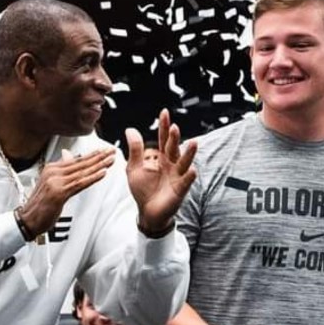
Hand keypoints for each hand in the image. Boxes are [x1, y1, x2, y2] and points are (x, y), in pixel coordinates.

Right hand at [18, 149, 114, 237]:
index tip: (104, 151)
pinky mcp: (59, 193)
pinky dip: (92, 178)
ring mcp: (56, 182)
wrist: (28, 219)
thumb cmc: (39, 205)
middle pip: (80, 163)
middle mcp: (53, 172)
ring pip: (82, 172)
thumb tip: (68, 155)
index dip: (91, 155)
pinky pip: (80, 183)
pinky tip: (102, 173)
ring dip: (99, 165)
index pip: (75, 159)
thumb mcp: (50, 183)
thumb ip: (62, 170)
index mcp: (51, 168)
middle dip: (99, 157)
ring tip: (111, 160)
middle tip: (112, 151)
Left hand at [125, 109, 197, 232]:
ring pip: (184, 163)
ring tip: (193, 142)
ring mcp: (177, 177)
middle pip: (174, 148)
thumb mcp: (134, 168)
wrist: (147, 212)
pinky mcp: (180, 190)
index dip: (164, 126)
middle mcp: (171, 165)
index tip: (164, 112)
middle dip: (174, 138)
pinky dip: (189, 176)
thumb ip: (135, 150)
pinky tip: (192, 170)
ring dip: (189, 153)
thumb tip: (130, 129)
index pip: (163, 139)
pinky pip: (185, 182)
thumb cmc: (143, 190)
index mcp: (160, 158)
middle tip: (174, 127)